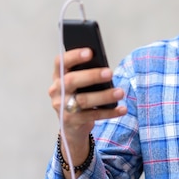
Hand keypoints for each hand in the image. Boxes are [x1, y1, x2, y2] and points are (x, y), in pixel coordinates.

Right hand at [48, 48, 125, 178]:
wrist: (71, 126)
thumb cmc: (79, 97)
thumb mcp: (79, 85)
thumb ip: (85, 75)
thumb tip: (105, 69)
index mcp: (58, 76)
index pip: (60, 62)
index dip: (74, 56)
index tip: (90, 52)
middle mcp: (56, 90)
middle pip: (71, 81)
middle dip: (91, 75)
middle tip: (110, 72)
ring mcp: (62, 107)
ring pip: (83, 100)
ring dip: (104, 96)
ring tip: (121, 92)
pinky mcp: (71, 121)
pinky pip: (92, 116)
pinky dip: (109, 112)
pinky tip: (121, 109)